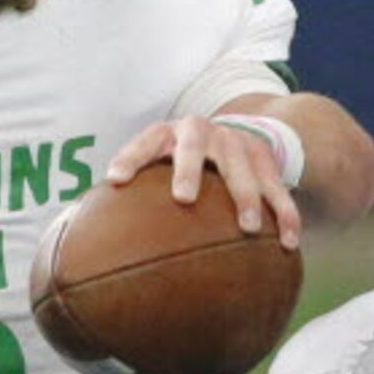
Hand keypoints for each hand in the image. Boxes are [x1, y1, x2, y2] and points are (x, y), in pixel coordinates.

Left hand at [104, 114, 302, 249]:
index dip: (130, 157)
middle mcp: (204, 133)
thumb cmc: (184, 161)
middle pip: (195, 145)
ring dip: (246, 197)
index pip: (147, 140)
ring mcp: (238, 145)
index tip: (115, 180)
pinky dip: (285, 214)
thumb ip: (134, 191)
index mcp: (171, 134)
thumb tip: (86, 238)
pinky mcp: (267, 162)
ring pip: (243, 168)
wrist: (243, 130)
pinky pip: (279, 190)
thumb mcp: (161, 162)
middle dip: (189, 169)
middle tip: (183, 198)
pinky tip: (287, 242)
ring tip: (246, 228)